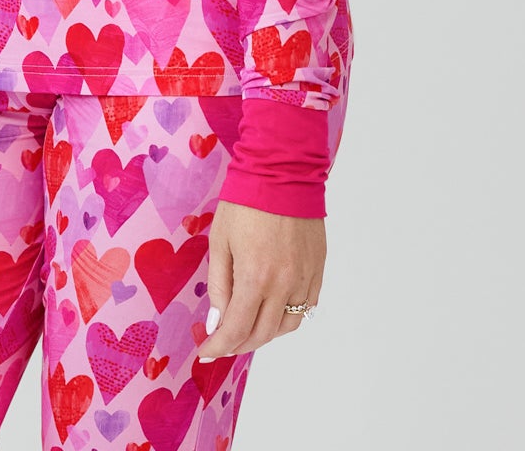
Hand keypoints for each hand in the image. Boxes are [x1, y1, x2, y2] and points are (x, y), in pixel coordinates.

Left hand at [197, 199, 324, 358]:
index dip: (219, 346)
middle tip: (222, 343)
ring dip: (265, 334)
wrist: (282, 173)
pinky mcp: (317, 271)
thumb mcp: (220, 241)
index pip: (236, 328)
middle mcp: (284, 285)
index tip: (206, 352)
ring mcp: (304, 279)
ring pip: (287, 326)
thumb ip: (219, 284)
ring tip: (246, 328)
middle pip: (263, 333)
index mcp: (256, 277)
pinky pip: (306, 308)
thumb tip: (217, 320)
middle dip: (239, 344)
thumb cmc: (245, 203)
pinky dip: (288, 317)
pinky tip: (272, 311)